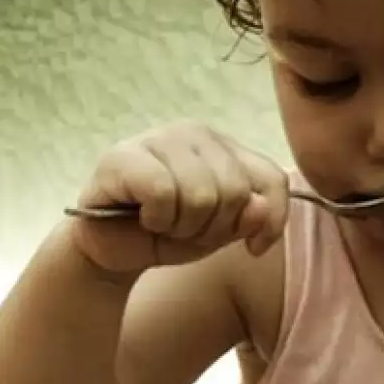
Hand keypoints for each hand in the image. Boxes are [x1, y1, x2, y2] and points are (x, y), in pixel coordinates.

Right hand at [68, 122, 289, 274]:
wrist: (112, 250)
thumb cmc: (168, 232)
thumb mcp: (221, 232)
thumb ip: (249, 219)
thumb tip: (258, 208)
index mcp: (224, 147)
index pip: (271, 179)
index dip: (271, 222)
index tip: (252, 248)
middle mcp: (194, 133)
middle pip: (235, 191)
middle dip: (213, 227)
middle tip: (185, 230)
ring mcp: (158, 138)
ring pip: (201, 194)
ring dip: (182, 226)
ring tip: (163, 223)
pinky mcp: (124, 155)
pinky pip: (162, 192)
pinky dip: (157, 219)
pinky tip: (143, 217)